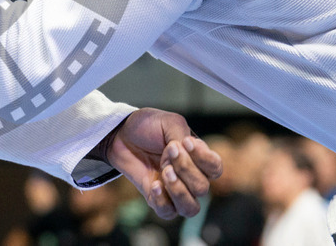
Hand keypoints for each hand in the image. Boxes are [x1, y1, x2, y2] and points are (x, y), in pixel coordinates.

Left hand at [103, 108, 221, 218]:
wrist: (121, 135)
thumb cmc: (147, 127)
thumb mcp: (168, 122)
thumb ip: (183, 135)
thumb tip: (187, 150)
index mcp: (198, 159)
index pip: (215, 168)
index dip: (204, 159)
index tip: (186, 142)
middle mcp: (191, 178)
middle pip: (202, 187)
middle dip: (185, 169)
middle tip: (168, 151)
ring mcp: (175, 191)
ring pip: (191, 208)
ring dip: (179, 191)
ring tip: (164, 171)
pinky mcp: (158, 200)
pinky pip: (168, 213)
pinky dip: (163, 201)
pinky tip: (154, 185)